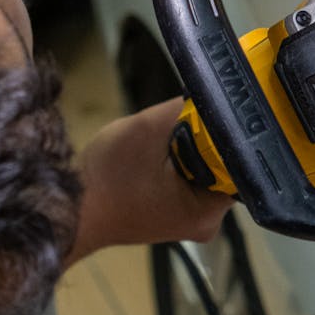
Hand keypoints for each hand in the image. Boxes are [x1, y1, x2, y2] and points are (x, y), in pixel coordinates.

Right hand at [70, 98, 232, 263]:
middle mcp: (210, 222)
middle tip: (198, 111)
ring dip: (195, 147)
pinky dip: (183, 160)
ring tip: (177, 127)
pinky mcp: (177, 214)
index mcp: (211, 208)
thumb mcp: (150, 128)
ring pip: (209, 170)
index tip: (234, 104)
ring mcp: (193, 221)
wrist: (67, 210)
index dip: (240, 129)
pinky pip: (193, 179)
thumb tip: (216, 93)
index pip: (247, 161)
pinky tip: (167, 147)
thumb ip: (189, 110)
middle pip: (229, 165)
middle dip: (213, 137)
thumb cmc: (106, 175)